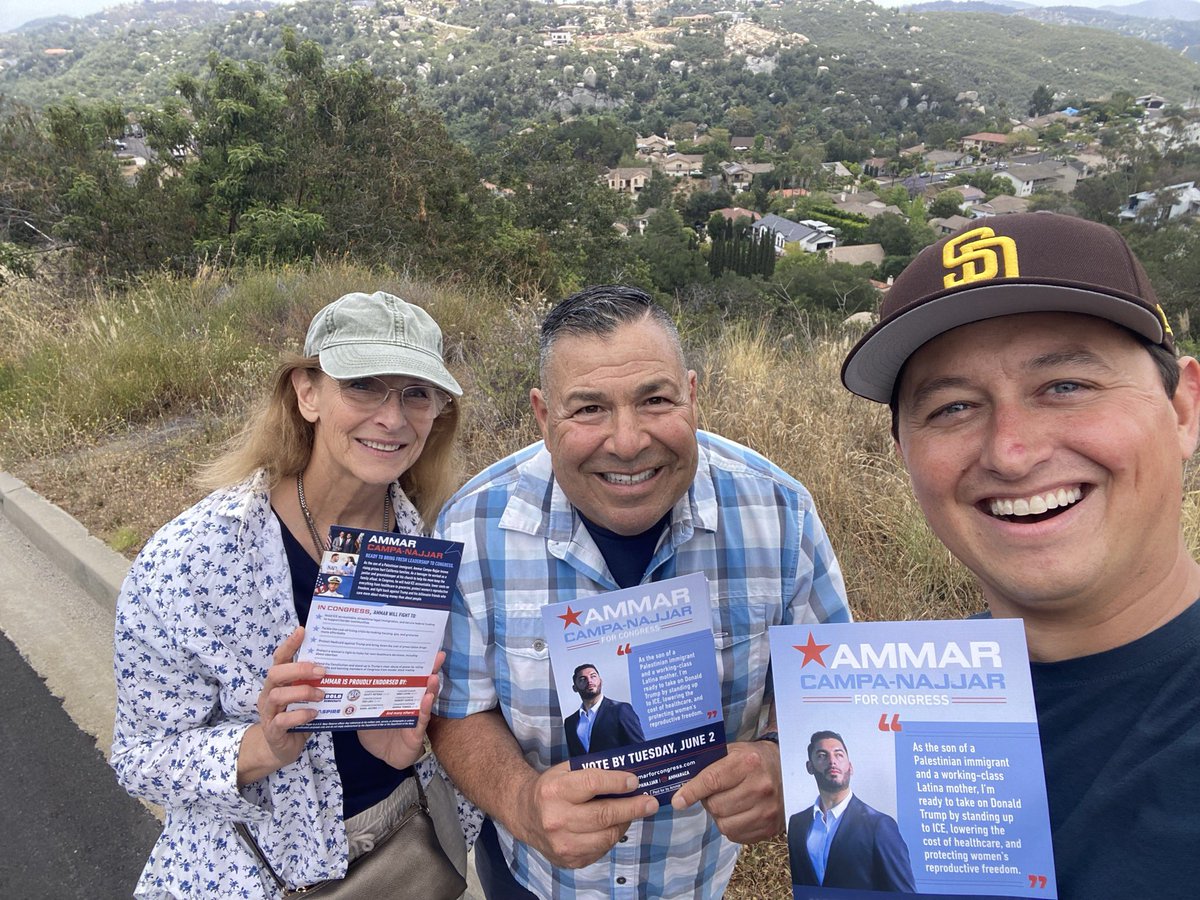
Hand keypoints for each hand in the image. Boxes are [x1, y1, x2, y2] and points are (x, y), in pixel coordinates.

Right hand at [237, 626, 323, 784]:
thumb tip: (340, 666)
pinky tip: (314, 714)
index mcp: (278, 681)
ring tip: (321, 695)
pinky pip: (282, 720)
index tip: (302, 630)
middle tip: (321, 671)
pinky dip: (300, 715)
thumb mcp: (305, 697)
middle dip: (299, 669)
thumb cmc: (297, 717)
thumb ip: (314, 683)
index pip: (280, 658)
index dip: (290, 644)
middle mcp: (269, 693)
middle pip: (276, 673)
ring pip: (278, 695)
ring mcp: (269, 712)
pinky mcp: (273, 730)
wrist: (281, 749)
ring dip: (302, 692)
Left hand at [357, 652, 443, 768]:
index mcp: (398, 696)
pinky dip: (426, 708)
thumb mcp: (364, 714)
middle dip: (431, 668)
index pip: (408, 676)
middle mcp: (410, 702)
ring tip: (433, 676)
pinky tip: (428, 698)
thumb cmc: (376, 734)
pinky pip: (422, 719)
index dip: (415, 663)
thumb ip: (362, 701)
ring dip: (431, 687)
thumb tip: (349, 682)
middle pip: (422, 683)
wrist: (383, 757)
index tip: (422, 648)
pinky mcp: (417, 731)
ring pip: (426, 699)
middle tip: (438, 655)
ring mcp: (415, 716)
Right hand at [511, 763, 658, 868]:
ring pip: (606, 836)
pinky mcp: (569, 860)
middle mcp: (556, 819)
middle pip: (603, 815)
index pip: (592, 784)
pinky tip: (614, 826)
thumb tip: (628, 777)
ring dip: (625, 823)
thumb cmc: (551, 789)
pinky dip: (612, 837)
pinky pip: (601, 850)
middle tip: (650, 803)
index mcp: (554, 791)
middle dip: (632, 808)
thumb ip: (593, 772)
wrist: (525, 814)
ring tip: (633, 813)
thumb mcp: (565, 771)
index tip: (634, 782)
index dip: (616, 782)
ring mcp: (562, 844)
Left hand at [669, 740, 783, 842]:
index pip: (712, 780)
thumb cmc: (754, 759)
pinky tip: (738, 813)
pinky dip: (731, 826)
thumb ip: (710, 765)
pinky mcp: (770, 827)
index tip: (678, 801)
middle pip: (716, 806)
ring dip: (719, 816)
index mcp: (748, 763)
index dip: (691, 791)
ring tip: (727, 802)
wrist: (787, 770)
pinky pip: (737, 835)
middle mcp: (760, 787)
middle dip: (709, 801)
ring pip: (724, 824)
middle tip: (715, 793)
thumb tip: (682, 784)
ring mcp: (767, 810)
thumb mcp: (733, 751)